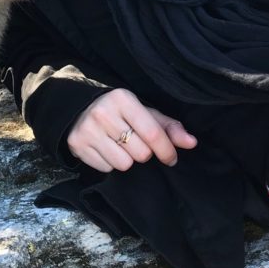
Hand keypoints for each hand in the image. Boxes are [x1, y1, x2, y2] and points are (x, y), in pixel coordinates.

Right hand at [66, 88, 197, 172]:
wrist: (80, 110)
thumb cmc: (120, 112)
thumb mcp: (144, 113)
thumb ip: (169, 127)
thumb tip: (192, 142)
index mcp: (123, 99)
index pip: (152, 133)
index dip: (166, 150)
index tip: (171, 158)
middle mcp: (103, 112)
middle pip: (140, 153)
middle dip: (143, 153)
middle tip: (134, 143)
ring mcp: (88, 129)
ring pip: (124, 164)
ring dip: (127, 159)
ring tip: (119, 145)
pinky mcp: (77, 144)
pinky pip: (106, 168)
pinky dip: (110, 163)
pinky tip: (105, 149)